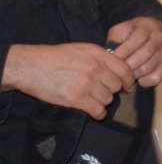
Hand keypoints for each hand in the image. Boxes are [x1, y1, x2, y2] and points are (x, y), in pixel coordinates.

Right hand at [1, 43, 135, 119]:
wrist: (30, 66)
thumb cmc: (54, 57)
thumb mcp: (81, 50)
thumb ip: (100, 58)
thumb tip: (117, 70)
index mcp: (98, 54)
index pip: (124, 69)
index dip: (128, 80)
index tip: (128, 86)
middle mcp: (95, 68)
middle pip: (116, 86)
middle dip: (111, 91)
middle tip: (101, 92)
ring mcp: (87, 83)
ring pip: (108, 99)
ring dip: (102, 102)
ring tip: (92, 99)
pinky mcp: (76, 98)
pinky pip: (98, 110)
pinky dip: (98, 113)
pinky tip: (94, 111)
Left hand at [107, 17, 161, 87]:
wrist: (155, 31)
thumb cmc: (133, 33)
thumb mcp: (121, 29)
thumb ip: (114, 39)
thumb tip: (109, 57)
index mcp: (147, 27)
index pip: (138, 40)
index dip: (124, 51)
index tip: (111, 60)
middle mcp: (159, 39)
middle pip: (142, 56)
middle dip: (126, 65)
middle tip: (115, 70)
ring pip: (147, 69)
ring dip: (132, 74)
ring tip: (124, 73)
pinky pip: (155, 78)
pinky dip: (143, 81)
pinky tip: (137, 77)